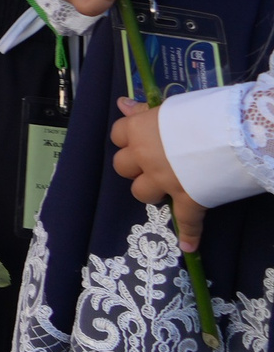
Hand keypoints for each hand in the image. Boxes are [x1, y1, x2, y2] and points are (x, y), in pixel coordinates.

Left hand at [112, 96, 205, 251]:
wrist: (233, 132)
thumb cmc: (205, 112)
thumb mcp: (172, 107)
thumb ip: (145, 111)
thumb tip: (121, 105)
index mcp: (140, 130)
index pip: (118, 135)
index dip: (129, 138)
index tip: (141, 139)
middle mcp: (146, 157)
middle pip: (123, 167)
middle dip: (136, 166)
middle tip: (154, 162)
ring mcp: (165, 181)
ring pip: (142, 193)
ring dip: (152, 191)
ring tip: (168, 187)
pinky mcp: (189, 200)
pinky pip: (186, 222)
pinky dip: (189, 235)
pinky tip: (189, 246)